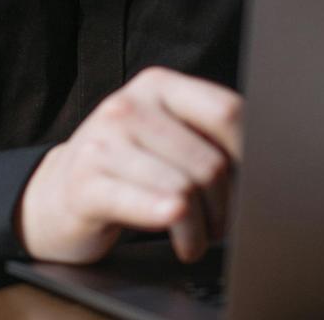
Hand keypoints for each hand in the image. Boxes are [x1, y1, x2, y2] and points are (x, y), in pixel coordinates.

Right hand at [15, 67, 242, 264]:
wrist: (54, 194)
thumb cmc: (127, 166)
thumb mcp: (165, 135)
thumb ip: (207, 136)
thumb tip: (269, 160)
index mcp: (159, 84)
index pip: (227, 111)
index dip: (251, 155)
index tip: (255, 186)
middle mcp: (129, 104)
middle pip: (210, 161)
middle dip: (226, 207)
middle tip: (221, 227)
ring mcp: (104, 140)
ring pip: (185, 190)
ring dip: (201, 230)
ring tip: (195, 239)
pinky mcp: (85, 182)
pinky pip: (151, 206)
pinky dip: (176, 227)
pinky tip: (180, 238)